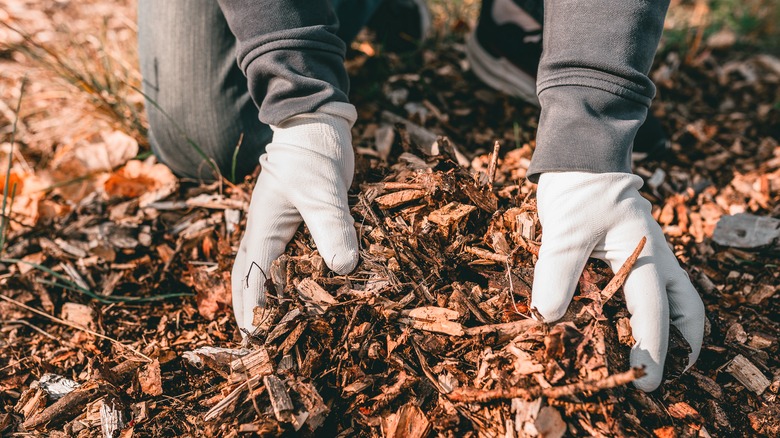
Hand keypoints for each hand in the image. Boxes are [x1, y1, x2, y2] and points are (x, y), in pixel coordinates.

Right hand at [231, 103, 359, 334]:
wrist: (316, 124)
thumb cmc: (312, 155)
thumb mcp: (322, 192)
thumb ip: (331, 227)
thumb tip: (344, 269)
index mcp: (263, 229)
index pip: (253, 278)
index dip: (254, 311)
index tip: (258, 340)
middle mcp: (265, 232)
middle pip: (248, 277)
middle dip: (250, 309)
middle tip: (256, 342)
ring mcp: (279, 227)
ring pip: (264, 268)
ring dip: (264, 295)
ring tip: (272, 324)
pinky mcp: (297, 222)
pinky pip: (286, 256)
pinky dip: (288, 277)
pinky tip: (302, 289)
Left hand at [531, 172, 704, 390]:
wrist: (579, 158)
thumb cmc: (576, 191)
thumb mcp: (564, 233)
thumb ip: (557, 275)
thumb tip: (548, 319)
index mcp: (646, 254)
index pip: (654, 310)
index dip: (652, 349)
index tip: (645, 382)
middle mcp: (656, 258)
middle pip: (686, 308)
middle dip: (681, 345)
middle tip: (664, 376)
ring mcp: (648, 254)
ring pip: (676, 298)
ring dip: (673, 329)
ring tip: (656, 357)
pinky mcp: (632, 253)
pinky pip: (652, 288)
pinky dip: (650, 311)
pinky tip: (627, 325)